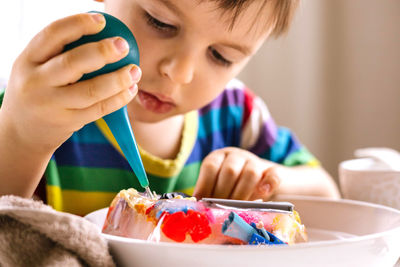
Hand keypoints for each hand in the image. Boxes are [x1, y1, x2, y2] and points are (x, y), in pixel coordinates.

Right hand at [1, 13, 140, 152]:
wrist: (22, 131)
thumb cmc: (38, 90)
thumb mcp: (36, 68)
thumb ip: (59, 53)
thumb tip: (103, 34)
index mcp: (28, 59)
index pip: (53, 35)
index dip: (79, 24)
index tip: (102, 21)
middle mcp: (36, 82)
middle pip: (73, 62)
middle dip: (103, 52)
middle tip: (123, 45)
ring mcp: (51, 105)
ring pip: (92, 90)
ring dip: (119, 79)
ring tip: (135, 71)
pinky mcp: (67, 122)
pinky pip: (99, 109)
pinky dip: (119, 98)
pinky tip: (130, 89)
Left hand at [193, 147, 280, 200]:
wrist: (261, 181)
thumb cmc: (232, 187)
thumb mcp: (218, 186)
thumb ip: (210, 193)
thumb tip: (198, 206)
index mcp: (219, 157)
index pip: (211, 166)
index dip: (205, 185)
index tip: (203, 202)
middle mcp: (236, 156)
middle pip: (230, 171)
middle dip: (224, 194)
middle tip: (221, 209)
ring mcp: (256, 161)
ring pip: (251, 173)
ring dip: (243, 194)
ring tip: (238, 208)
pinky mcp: (274, 170)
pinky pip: (273, 175)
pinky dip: (269, 184)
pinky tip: (264, 195)